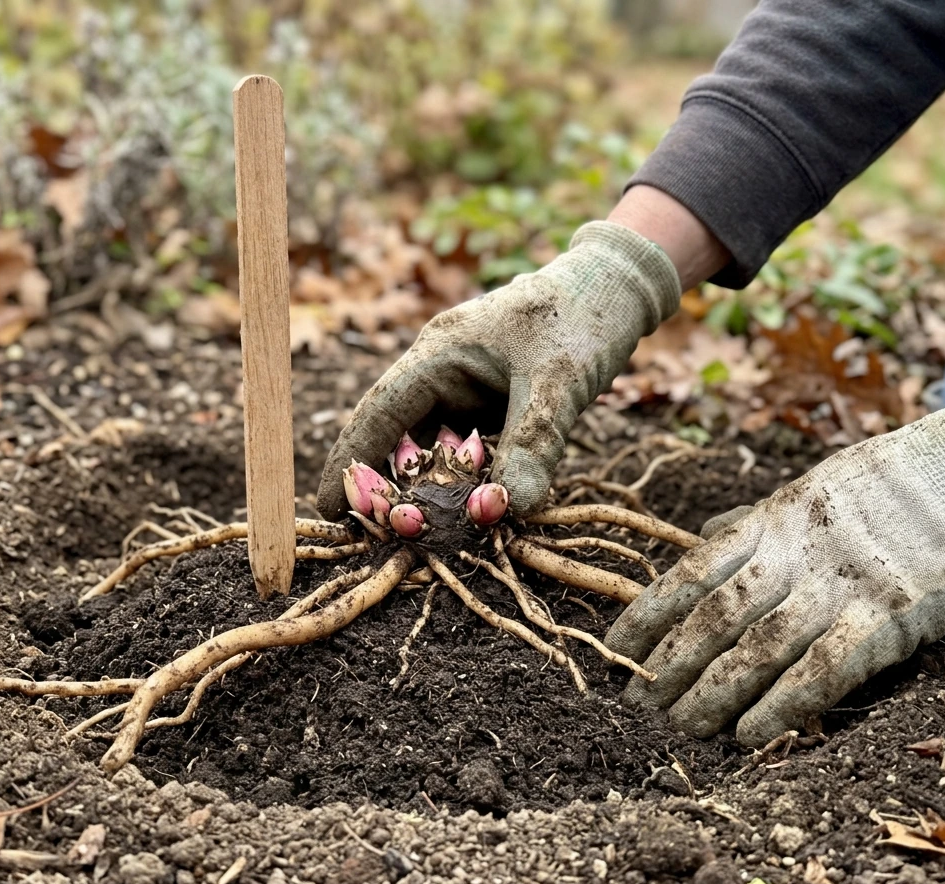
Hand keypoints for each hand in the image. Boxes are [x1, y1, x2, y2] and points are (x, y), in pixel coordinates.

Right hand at [316, 221, 679, 518]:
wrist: (617, 288)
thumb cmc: (583, 318)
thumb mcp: (558, 384)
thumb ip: (532, 445)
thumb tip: (503, 513)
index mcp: (438, 354)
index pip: (378, 412)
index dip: (351, 461)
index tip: (327, 508)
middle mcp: (440, 371)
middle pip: (396, 436)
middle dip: (387, 486)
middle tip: (381, 534)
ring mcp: (463, 387)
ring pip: (430, 447)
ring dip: (428, 488)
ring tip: (421, 532)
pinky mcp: (487, 400)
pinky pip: (463, 448)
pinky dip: (462, 479)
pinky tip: (470, 508)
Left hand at [605, 376, 944, 746]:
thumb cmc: (879, 488)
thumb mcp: (803, 490)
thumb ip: (752, 521)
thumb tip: (701, 537)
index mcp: (769, 522)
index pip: (690, 573)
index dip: (647, 615)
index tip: (613, 650)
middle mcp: (793, 556)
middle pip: (714, 618)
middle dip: (669, 665)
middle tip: (637, 705)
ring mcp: (838, 588)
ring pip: (757, 649)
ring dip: (712, 693)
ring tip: (679, 726)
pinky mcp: (886, 621)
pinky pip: (822, 671)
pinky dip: (782, 706)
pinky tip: (749, 735)